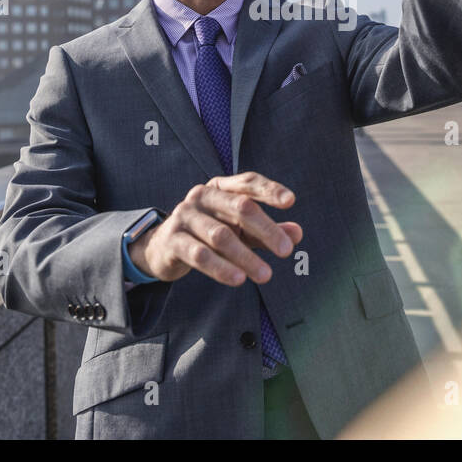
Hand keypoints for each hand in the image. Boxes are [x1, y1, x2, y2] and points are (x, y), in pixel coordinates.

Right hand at [130, 171, 302, 286]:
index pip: (247, 182)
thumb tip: (297, 234)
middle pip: (240, 207)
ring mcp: (185, 216)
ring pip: (221, 235)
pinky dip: (221, 268)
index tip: (290, 201)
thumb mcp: (240, 231)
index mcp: (220, 187)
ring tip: (266, 275)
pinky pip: (200, 255)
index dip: (269, 190)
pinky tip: (238, 279)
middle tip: (287, 250)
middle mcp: (202, 196)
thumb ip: (266, 231)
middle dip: (266, 229)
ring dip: (246, 257)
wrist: (163, 249)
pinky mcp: (173, 240)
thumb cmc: (208, 234)